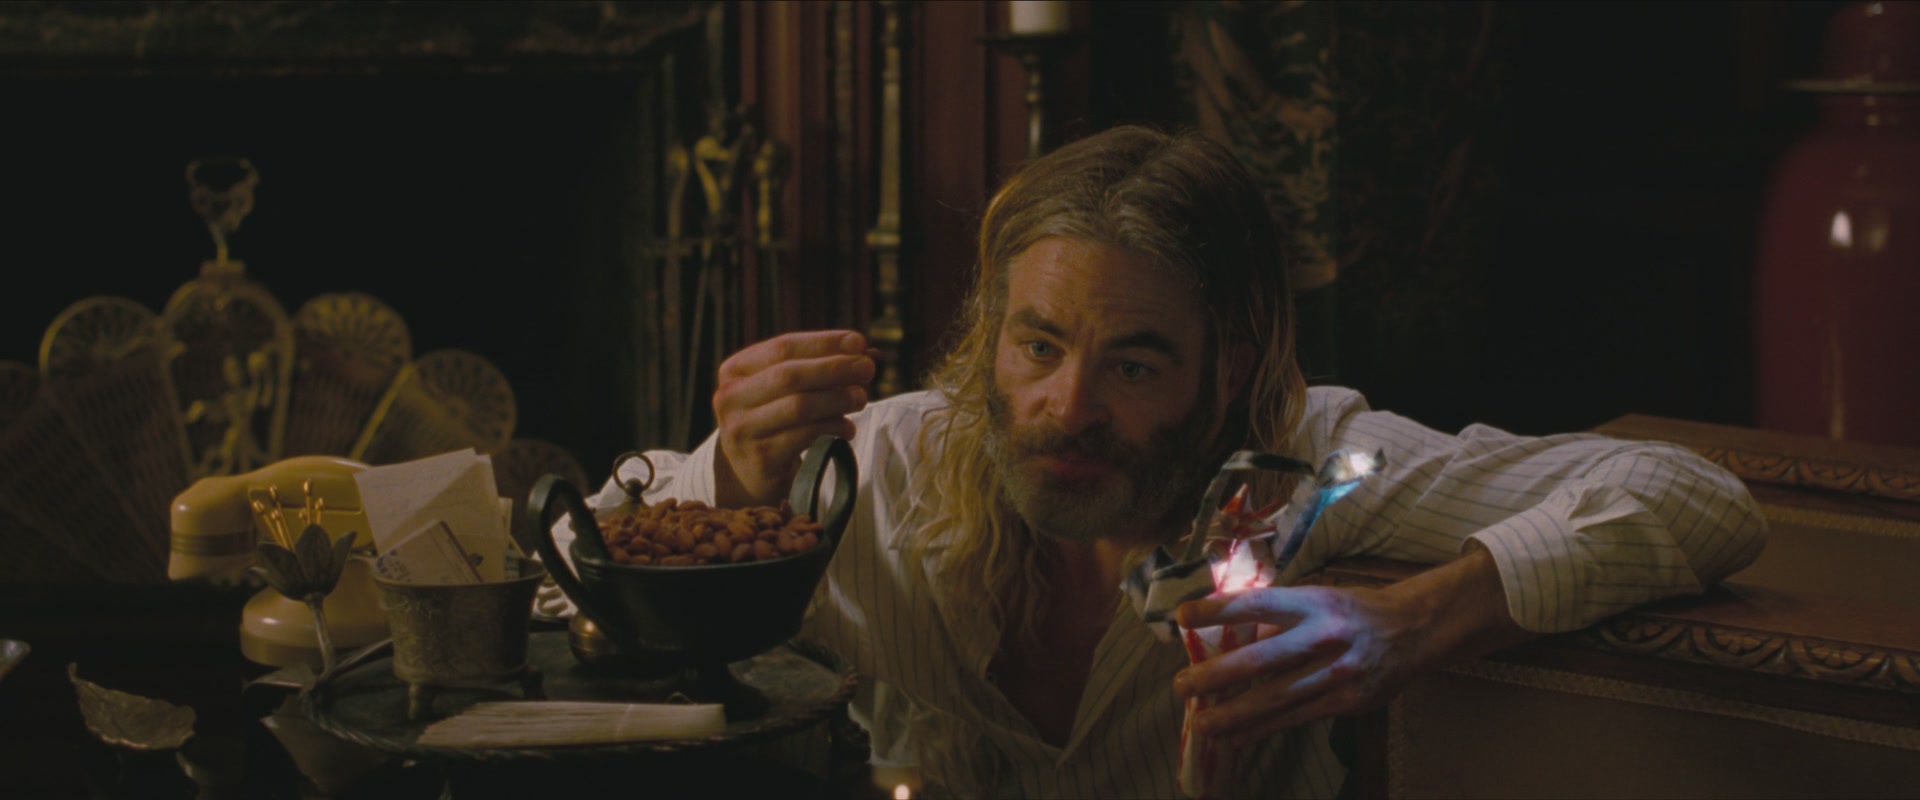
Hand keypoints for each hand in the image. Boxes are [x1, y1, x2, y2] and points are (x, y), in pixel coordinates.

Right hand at [712, 329, 874, 507]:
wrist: (750, 474)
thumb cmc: (776, 421)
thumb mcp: (786, 390)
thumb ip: (818, 367)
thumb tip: (864, 351)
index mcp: (735, 370)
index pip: (784, 347)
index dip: (824, 342)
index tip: (859, 342)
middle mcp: (731, 398)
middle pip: (790, 375)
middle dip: (835, 368)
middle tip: (868, 368)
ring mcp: (742, 430)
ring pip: (799, 406)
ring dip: (838, 399)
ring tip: (861, 398)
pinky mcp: (761, 458)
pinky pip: (805, 436)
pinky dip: (833, 428)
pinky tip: (847, 429)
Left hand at [1170, 584, 1418, 745]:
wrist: (1411, 631)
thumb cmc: (1351, 611)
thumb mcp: (1316, 598)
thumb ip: (1277, 618)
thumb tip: (1229, 640)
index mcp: (1311, 602)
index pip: (1258, 603)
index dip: (1218, 610)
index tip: (1182, 617)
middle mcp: (1323, 635)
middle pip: (1261, 658)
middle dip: (1216, 675)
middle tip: (1180, 686)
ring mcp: (1337, 672)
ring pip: (1276, 697)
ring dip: (1234, 714)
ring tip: (1201, 725)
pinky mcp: (1347, 702)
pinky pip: (1297, 718)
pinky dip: (1264, 729)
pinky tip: (1237, 737)